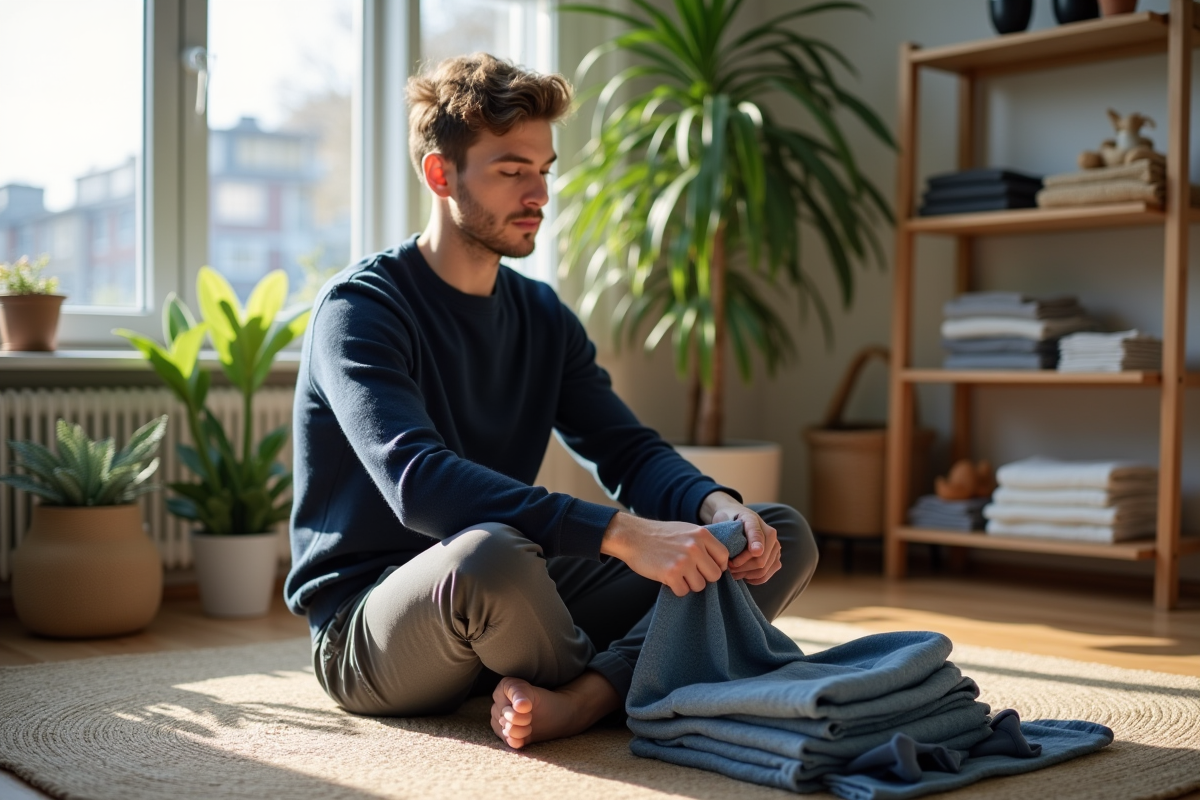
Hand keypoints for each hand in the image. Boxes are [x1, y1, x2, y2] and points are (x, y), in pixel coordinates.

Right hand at [600, 512, 727, 595]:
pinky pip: (684, 591)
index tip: (706, 568)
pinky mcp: (671, 573)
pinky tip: (668, 579)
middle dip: (703, 577)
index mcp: (701, 534)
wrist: (632, 536)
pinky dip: (676, 589)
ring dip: (689, 584)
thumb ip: (702, 543)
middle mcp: (695, 547)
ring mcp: (684, 561)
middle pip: (715, 575)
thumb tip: (721, 562)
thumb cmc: (659, 535)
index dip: (717, 566)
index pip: (724, 557)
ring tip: (677, 575)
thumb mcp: (685, 530)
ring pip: (700, 586)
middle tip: (690, 573)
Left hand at [700, 492, 780, 584]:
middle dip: (741, 567)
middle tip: (726, 566)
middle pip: (760, 563)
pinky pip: (764, 576)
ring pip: (762, 572)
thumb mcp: (736, 519)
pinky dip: (751, 579)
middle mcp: (774, 541)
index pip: (758, 550)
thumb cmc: (731, 518)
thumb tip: (758, 552)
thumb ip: (748, 533)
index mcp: (766, 530)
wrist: (733, 517)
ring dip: (745, 574)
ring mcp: (775, 552)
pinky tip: (741, 574)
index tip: (732, 562)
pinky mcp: (774, 561)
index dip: (744, 558)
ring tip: (731, 570)